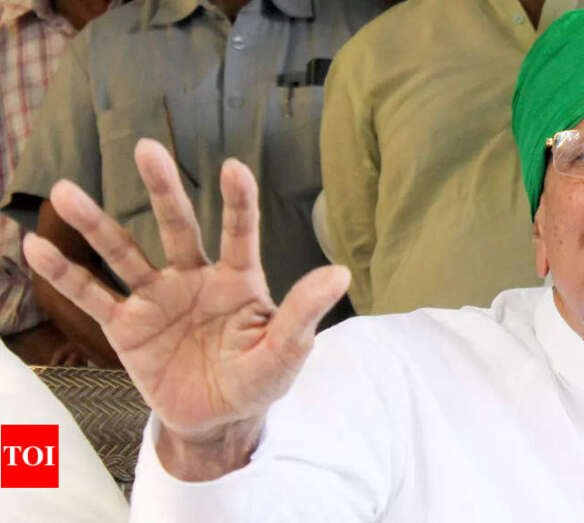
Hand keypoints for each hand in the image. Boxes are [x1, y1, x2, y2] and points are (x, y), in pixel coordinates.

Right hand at [23, 139, 349, 477]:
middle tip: (147, 148)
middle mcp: (196, 278)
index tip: (233, 166)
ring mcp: (158, 299)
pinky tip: (36, 247)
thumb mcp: (285, 352)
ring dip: (95, 224)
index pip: (240, 233)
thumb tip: (340, 272)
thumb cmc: (259, 380)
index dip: (238, 202)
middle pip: (177, 226)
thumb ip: (303, 313)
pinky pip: (94, 296)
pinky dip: (66, 275)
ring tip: (64, 192)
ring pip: (125, 253)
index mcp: (239, 280)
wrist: (218, 419)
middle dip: (163, 189)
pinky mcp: (128, 327)